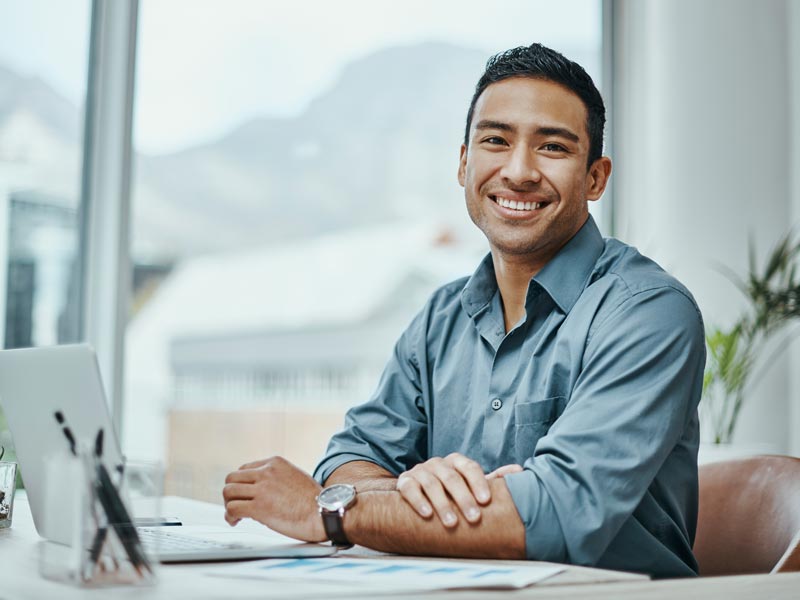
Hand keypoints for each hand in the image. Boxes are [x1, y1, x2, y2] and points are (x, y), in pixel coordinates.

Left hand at [222, 456, 325, 542]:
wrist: (323, 513)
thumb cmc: (314, 500)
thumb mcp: (295, 476)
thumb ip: (277, 478)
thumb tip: (262, 489)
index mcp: (275, 463)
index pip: (245, 469)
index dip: (241, 484)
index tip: (244, 495)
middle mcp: (266, 472)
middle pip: (232, 478)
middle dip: (232, 493)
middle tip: (236, 505)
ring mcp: (262, 489)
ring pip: (228, 492)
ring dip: (229, 504)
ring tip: (235, 515)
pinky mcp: (259, 507)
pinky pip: (232, 508)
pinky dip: (230, 516)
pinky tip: (236, 521)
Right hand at [396, 453, 521, 527]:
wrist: (416, 491)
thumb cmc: (450, 491)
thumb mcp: (471, 485)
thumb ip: (493, 479)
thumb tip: (519, 471)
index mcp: (456, 462)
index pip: (469, 467)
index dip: (478, 483)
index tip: (486, 501)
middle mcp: (438, 464)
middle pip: (451, 477)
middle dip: (463, 498)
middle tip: (473, 518)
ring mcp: (420, 471)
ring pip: (431, 484)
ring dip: (442, 504)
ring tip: (451, 523)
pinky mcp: (405, 482)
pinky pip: (410, 489)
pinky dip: (418, 501)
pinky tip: (427, 515)